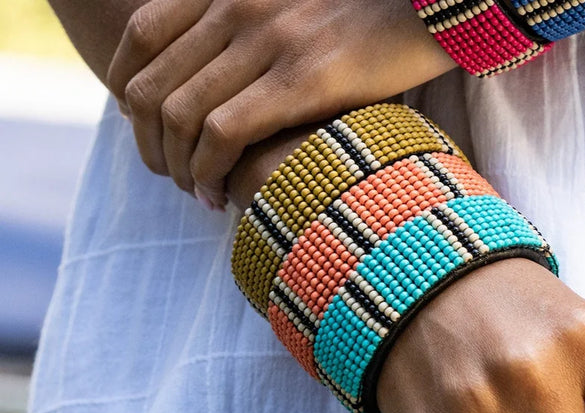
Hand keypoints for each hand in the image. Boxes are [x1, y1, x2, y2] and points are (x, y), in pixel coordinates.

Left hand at [106, 0, 454, 208]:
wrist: (430, 8)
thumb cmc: (368, 22)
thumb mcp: (294, 12)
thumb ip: (254, 31)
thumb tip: (230, 80)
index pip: (142, 34)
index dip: (129, 89)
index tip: (146, 129)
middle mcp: (236, 6)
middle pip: (153, 84)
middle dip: (149, 145)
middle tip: (169, 177)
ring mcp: (266, 42)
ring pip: (180, 115)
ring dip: (177, 168)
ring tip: (197, 194)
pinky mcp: (299, 80)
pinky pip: (223, 132)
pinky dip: (209, 172)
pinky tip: (220, 197)